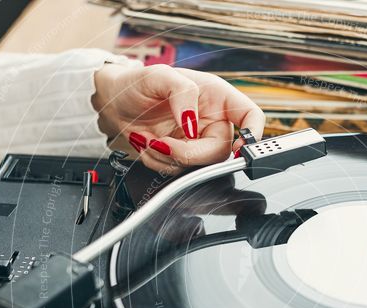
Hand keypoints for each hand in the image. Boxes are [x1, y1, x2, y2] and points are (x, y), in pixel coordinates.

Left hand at [92, 64, 264, 173]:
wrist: (113, 103)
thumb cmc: (137, 83)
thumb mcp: (159, 76)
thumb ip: (183, 95)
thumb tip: (193, 126)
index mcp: (218, 98)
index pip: (250, 116)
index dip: (253, 134)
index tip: (240, 147)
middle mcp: (211, 122)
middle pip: (221, 153)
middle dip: (189, 153)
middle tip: (164, 143)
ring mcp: (196, 142)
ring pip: (197, 167)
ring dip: (167, 157)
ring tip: (148, 137)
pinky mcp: (180, 157)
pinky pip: (176, 172)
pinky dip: (157, 162)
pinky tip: (147, 143)